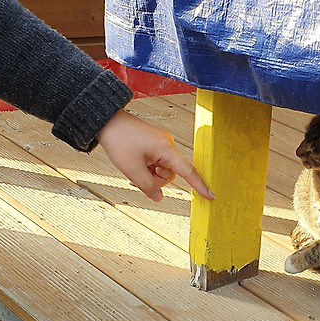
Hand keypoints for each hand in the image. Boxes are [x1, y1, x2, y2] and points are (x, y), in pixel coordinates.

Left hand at [97, 110, 213, 201]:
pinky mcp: (155, 145)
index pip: (187, 171)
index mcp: (166, 149)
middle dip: (154, 180)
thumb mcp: (132, 169)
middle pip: (169, 174)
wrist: (108, 122)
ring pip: (161, 170)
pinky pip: (156, 163)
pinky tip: (135, 164)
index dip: (199, 185)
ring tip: (133, 166)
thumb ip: (147, 186)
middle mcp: (168, 145)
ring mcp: (162, 144)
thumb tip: (158, 198)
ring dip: (148, 174)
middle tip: (136, 175)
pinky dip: (146, 168)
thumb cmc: (120, 140)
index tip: (211, 196)